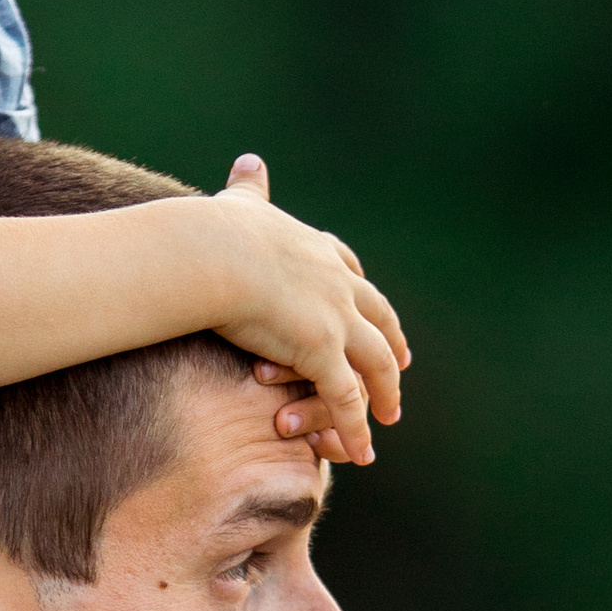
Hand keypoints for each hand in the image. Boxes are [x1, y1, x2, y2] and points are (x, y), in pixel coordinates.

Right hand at [200, 155, 408, 462]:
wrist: (210, 253)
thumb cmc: (213, 232)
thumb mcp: (239, 204)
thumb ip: (248, 188)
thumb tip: (249, 161)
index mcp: (317, 252)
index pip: (352, 275)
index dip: (365, 299)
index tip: (375, 313)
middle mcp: (338, 284)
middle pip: (378, 320)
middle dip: (390, 344)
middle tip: (401, 367)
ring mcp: (335, 319)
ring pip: (374, 364)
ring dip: (384, 392)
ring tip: (388, 417)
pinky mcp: (322, 351)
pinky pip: (347, 397)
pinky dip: (356, 425)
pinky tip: (362, 449)